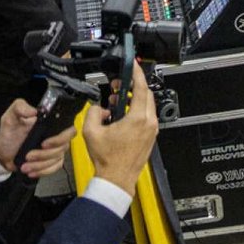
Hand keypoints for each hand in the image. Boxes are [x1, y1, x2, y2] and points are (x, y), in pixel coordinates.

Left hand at [0, 100, 66, 179]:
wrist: (2, 152)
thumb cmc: (9, 134)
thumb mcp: (10, 117)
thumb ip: (19, 107)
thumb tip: (33, 110)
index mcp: (51, 124)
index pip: (68, 131)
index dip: (59, 139)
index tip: (44, 144)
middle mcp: (56, 137)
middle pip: (63, 147)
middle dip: (46, 155)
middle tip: (29, 156)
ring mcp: (55, 150)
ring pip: (57, 159)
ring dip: (40, 164)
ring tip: (25, 165)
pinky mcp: (51, 161)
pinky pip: (54, 168)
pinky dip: (43, 171)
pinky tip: (31, 171)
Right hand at [83, 66, 162, 187]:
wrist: (117, 178)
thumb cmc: (107, 159)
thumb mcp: (91, 132)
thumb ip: (93, 113)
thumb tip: (99, 107)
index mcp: (138, 119)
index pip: (141, 89)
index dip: (137, 74)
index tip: (134, 66)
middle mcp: (149, 123)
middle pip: (146, 95)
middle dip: (132, 87)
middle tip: (119, 86)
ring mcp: (152, 130)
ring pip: (147, 106)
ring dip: (133, 100)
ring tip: (117, 102)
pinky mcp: (151, 136)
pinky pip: (146, 117)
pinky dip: (136, 111)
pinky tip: (122, 115)